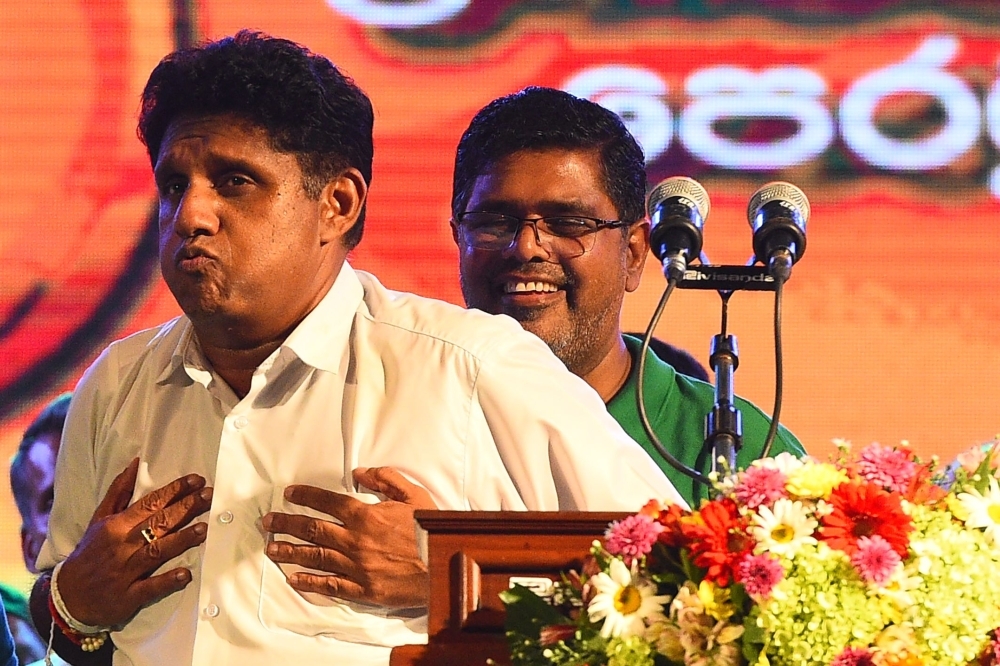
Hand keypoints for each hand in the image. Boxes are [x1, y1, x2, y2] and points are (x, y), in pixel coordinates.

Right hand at [56, 458, 212, 626]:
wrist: (68, 596)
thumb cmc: (90, 553)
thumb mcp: (99, 519)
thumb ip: (119, 491)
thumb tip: (135, 463)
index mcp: (116, 525)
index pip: (149, 503)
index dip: (174, 491)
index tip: (196, 480)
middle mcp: (121, 546)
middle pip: (158, 523)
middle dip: (185, 508)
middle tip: (209, 495)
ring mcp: (125, 571)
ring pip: (157, 552)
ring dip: (181, 540)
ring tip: (204, 528)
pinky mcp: (128, 596)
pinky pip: (150, 587)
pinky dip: (167, 581)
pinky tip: (185, 574)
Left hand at [262, 466, 436, 609]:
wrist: (443, 566)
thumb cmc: (429, 530)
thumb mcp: (413, 495)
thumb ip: (386, 479)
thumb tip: (360, 472)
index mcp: (365, 515)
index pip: (327, 502)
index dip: (305, 495)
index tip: (289, 494)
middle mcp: (355, 540)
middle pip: (312, 529)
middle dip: (286, 524)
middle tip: (268, 522)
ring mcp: (356, 566)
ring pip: (315, 556)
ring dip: (290, 551)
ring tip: (271, 548)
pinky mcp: (362, 589)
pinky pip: (330, 585)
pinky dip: (310, 582)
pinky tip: (294, 579)